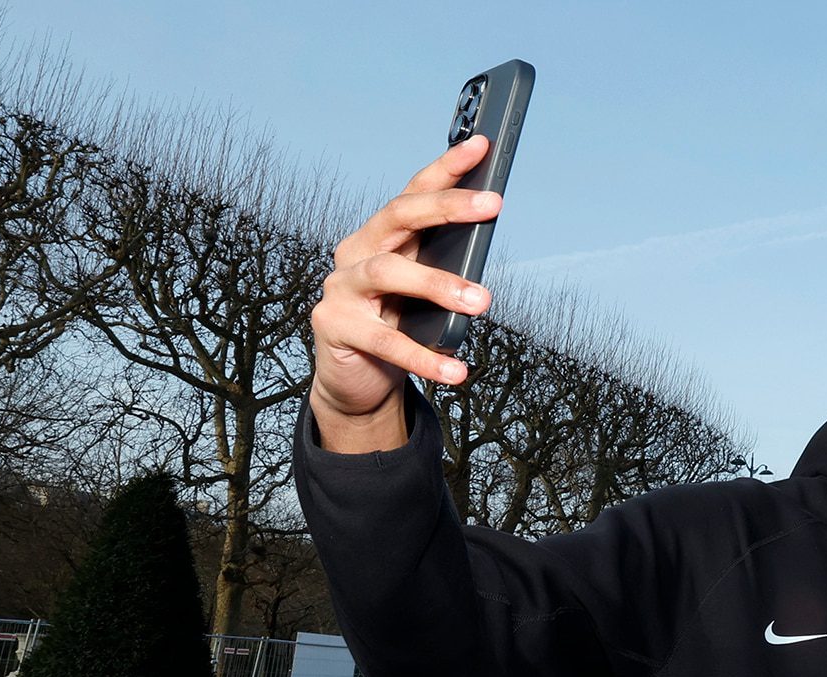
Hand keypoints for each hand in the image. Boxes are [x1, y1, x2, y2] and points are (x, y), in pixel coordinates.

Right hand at [308, 135, 499, 451]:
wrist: (356, 379)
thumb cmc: (396, 325)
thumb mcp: (424, 291)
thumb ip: (445, 263)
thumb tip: (489, 234)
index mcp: (381, 236)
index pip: (414, 193)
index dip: (446, 168)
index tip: (481, 147)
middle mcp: (357, 252)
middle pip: (399, 216)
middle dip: (447, 206)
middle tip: (492, 206)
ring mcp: (341, 288)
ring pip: (390, 272)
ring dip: (440, 284)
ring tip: (481, 301)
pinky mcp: (334, 326)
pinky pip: (386, 341)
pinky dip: (426, 358)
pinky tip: (456, 369)